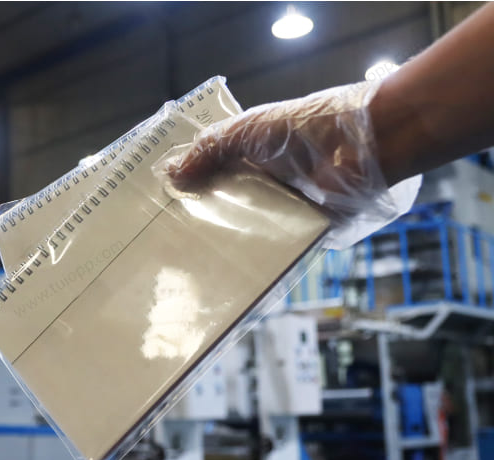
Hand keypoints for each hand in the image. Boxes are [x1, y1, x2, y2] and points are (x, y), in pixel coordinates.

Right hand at [167, 82, 411, 247]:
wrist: (364, 146)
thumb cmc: (304, 127)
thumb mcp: (246, 130)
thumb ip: (207, 149)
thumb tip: (169, 174)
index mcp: (247, 155)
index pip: (208, 172)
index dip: (186, 185)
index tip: (156, 203)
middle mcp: (261, 182)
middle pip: (221, 204)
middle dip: (196, 218)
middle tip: (161, 240)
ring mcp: (280, 208)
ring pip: (243, 229)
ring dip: (222, 241)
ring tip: (185, 263)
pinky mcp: (300, 231)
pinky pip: (272, 247)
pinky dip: (254, 257)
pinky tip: (226, 271)